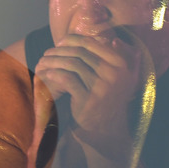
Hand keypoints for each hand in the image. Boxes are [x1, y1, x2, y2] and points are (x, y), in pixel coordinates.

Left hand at [34, 29, 150, 148]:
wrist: (106, 127)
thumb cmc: (109, 99)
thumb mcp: (124, 78)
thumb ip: (122, 58)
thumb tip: (114, 40)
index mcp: (121, 64)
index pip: (92, 44)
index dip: (73, 40)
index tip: (60, 42)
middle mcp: (114, 74)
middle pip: (80, 53)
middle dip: (60, 50)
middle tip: (48, 52)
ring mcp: (101, 87)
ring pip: (72, 65)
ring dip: (54, 61)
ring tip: (44, 62)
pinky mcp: (88, 99)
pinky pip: (67, 80)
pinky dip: (55, 74)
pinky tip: (47, 74)